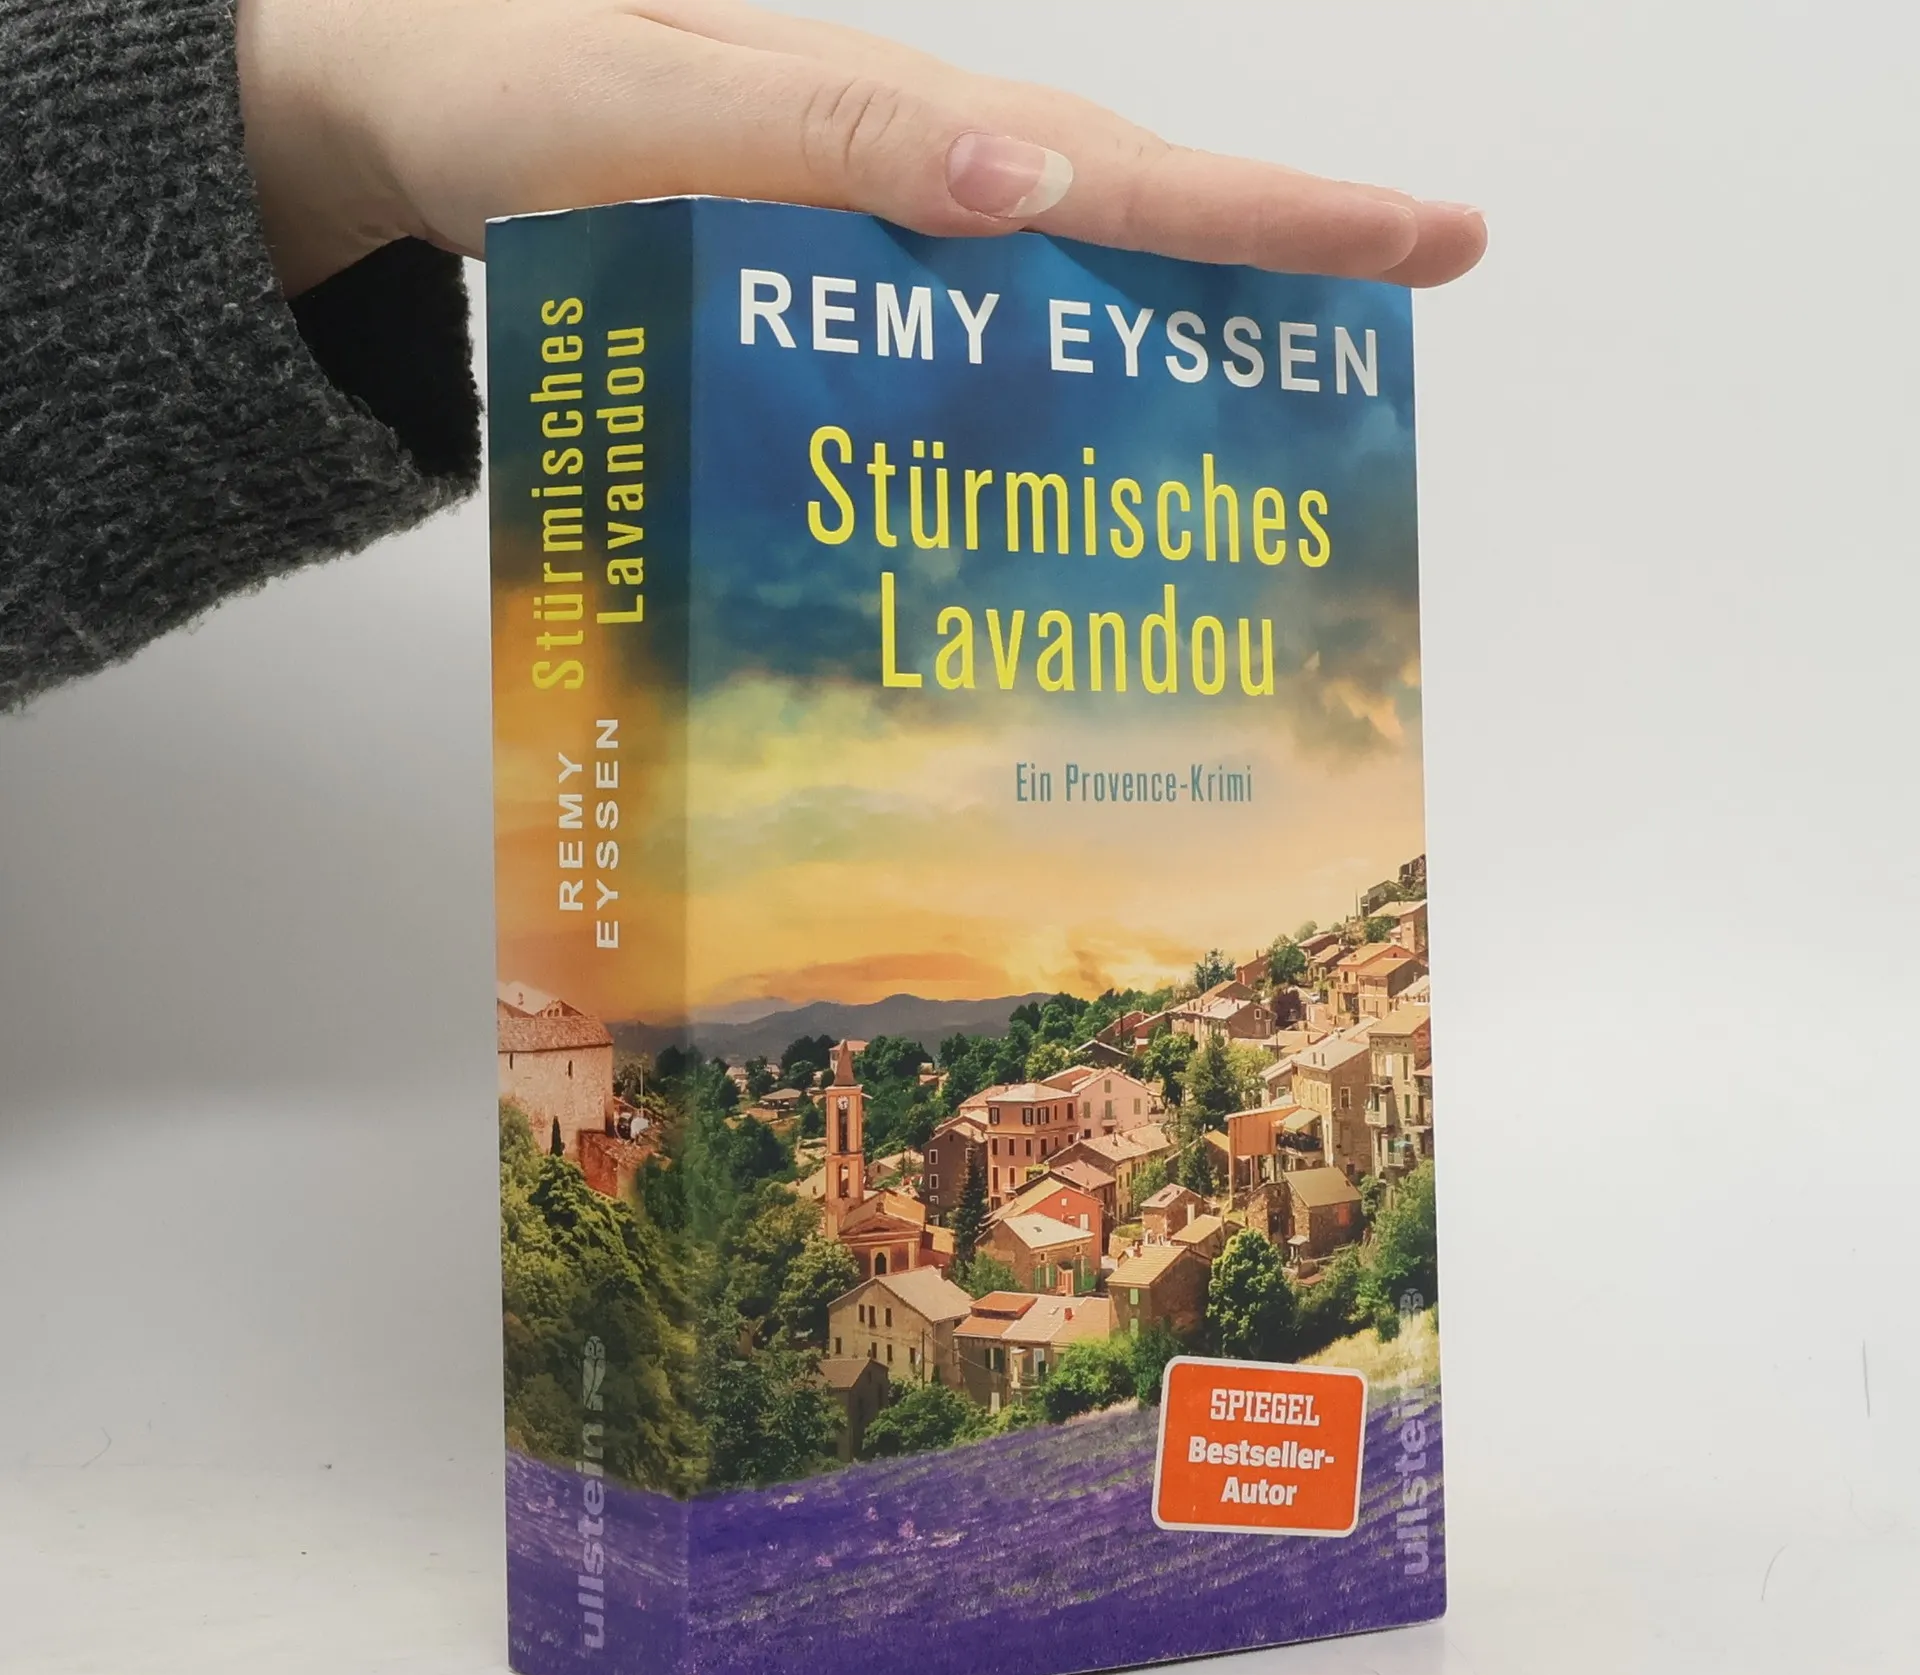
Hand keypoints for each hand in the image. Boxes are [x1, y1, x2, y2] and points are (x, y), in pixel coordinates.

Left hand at [237, 0, 1486, 297]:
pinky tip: (1065, 443)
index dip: (1281, 214)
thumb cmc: (517, 98)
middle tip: (1408, 309)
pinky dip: (1043, 371)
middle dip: (1274, 262)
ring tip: (1277, 415)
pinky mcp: (833, 270)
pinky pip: (971, 321)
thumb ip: (842, 139)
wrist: (413, 112)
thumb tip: (1035, 181)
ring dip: (1174, 331)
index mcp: (901, 119)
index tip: (1433, 238)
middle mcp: (913, 166)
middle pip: (1130, 214)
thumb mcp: (667, 111)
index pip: (1127, 170)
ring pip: (1062, 274)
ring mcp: (878, 221)